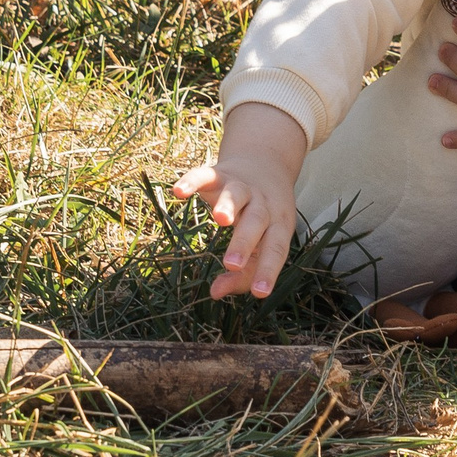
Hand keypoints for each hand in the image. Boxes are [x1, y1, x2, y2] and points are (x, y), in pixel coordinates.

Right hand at [173, 100, 307, 299]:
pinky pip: (206, 175)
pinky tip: (179, 192)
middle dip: (244, 242)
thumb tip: (216, 293)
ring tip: (220, 219)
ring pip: (237, 195)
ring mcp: (242, 186)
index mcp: (278, 224)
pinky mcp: (220, 174)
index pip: (276, 248)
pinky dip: (193, 181)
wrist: (266, 163)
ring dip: (229, 205)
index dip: (268, 270)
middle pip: (257, 221)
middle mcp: (263, 204)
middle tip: (232, 264)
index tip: (260, 293)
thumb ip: (243, 275)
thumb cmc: (264, 219)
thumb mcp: (263, 244)